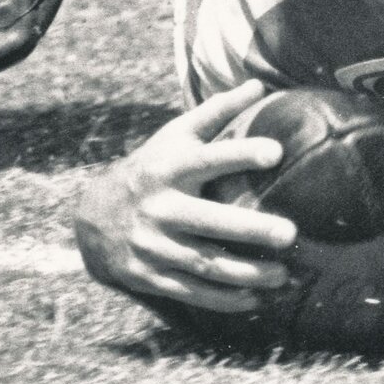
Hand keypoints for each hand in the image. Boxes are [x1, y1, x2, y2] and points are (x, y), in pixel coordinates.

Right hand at [73, 79, 295, 312]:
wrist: (93, 216)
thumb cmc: (152, 167)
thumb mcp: (174, 136)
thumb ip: (216, 112)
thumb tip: (259, 84)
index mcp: (169, 169)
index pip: (208, 159)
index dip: (240, 155)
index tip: (276, 151)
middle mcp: (160, 208)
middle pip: (208, 222)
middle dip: (250, 229)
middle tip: (290, 233)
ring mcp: (153, 245)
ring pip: (204, 264)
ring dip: (247, 273)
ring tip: (285, 275)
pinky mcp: (149, 275)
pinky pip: (191, 291)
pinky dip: (224, 298)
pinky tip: (256, 299)